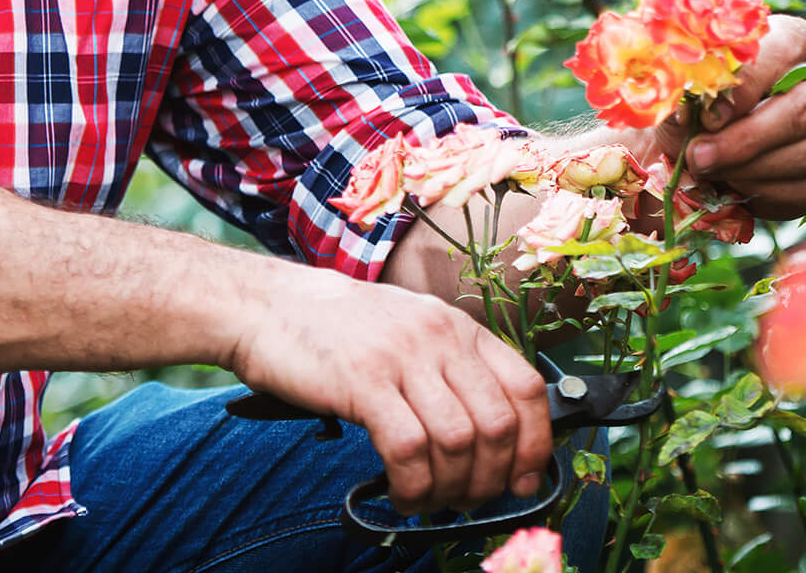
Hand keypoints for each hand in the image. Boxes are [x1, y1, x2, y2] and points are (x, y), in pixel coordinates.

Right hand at [229, 263, 551, 514]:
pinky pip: (409, 449)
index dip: (535, 444)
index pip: (526, 387)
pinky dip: (414, 486)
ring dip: (450, 488)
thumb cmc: (338, 330)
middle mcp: (437, 336)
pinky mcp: (363, 381)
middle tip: (467, 499)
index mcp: (456, 325)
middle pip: (497, 424)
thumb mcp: (409, 332)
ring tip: (429, 499)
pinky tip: (402, 494)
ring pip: (457, 442)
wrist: (269, 306)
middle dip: (490, 478)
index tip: (523, 479)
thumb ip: (450, 371)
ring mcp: (401, 356)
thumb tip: (493, 438)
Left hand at [653, 16, 805, 219]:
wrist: (712, 130)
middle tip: (700, 157)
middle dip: (745, 141)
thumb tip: (685, 111)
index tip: (706, 118)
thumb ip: (685, 95)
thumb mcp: (686, 86)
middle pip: (801, 110)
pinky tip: (739, 189)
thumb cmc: (700, 97)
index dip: (744, 89)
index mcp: (793, 38)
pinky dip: (776, 195)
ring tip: (714, 173)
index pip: (781, 55)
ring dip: (758, 171)